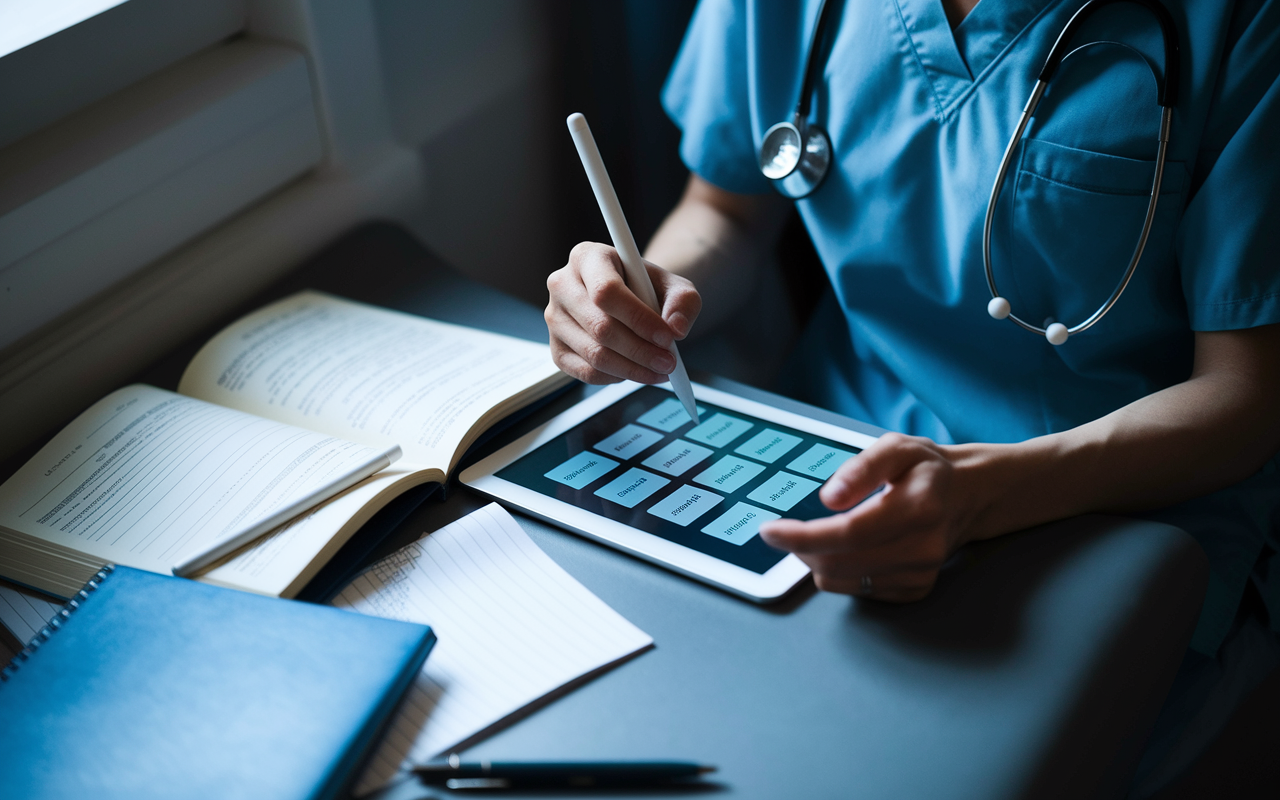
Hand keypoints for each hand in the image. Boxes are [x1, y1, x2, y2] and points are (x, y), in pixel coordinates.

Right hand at [545, 242, 700, 383]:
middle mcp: (563, 285)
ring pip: (594, 354)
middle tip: (669, 362)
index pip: (606, 292)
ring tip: (660, 369)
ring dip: (633, 369)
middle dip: (641, 351)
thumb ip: (683, 301)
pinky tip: (635, 370)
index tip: (667, 337)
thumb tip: (676, 328)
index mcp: (587, 257)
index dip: (638, 319)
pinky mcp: (556, 348)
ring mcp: (555, 319)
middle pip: (600, 327)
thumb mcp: (675, 285)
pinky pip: (585, 372)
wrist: (631, 299)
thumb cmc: (648, 288)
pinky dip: (615, 378)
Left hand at [759, 433, 981, 601]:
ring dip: (817, 559)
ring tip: (825, 531)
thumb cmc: (926, 469)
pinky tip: (850, 547)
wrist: (967, 497)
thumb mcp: (896, 447)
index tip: (769, 531)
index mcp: (918, 507)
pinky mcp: (914, 590)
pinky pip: (856, 590)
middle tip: (789, 528)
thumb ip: (861, 468)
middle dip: (801, 547)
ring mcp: (919, 575)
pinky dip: (839, 570)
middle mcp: (922, 548)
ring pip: (840, 580)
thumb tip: (829, 498)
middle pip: (839, 562)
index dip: (801, 535)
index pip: (848, 533)